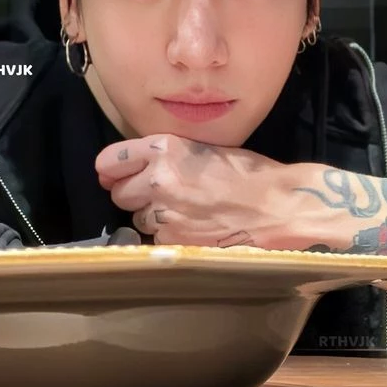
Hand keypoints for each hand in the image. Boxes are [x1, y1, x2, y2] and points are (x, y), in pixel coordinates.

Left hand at [94, 133, 295, 246]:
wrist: (275, 206)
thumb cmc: (247, 173)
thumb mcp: (203, 148)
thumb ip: (167, 155)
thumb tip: (138, 167)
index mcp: (164, 148)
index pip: (111, 160)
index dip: (111, 169)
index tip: (113, 175)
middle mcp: (158, 178)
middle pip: (118, 193)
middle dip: (132, 194)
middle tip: (154, 194)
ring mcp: (165, 212)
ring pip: (137, 218)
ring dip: (151, 216)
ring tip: (181, 210)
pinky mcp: (174, 238)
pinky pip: (157, 237)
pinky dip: (169, 234)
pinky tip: (192, 225)